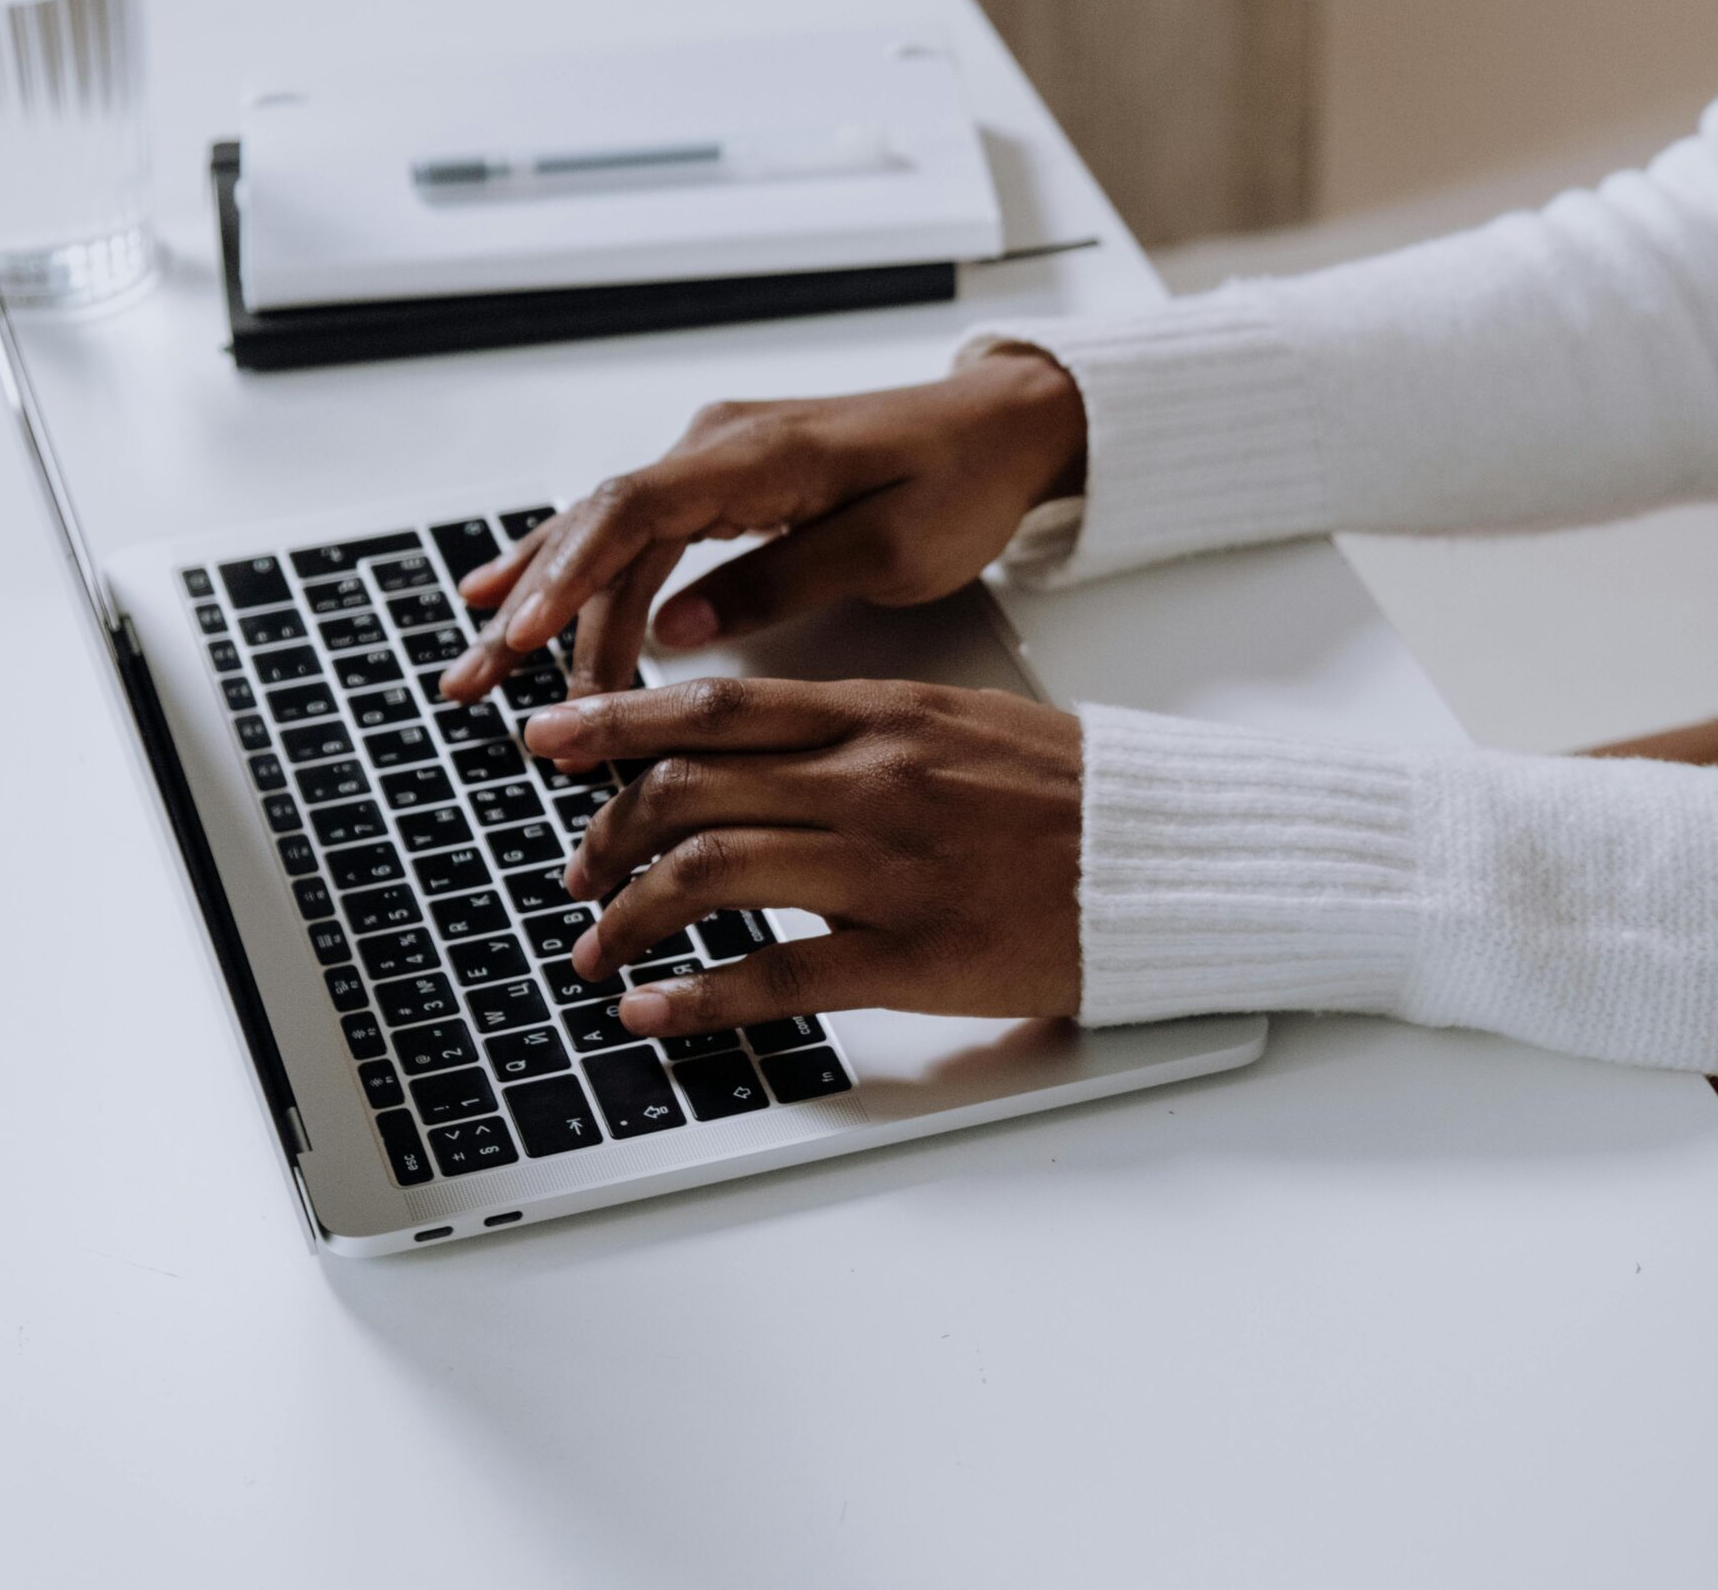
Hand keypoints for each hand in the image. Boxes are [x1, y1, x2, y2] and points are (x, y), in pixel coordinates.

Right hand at [441, 347, 1085, 705]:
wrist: (1000, 428)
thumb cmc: (961, 480)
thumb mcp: (893, 546)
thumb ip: (783, 580)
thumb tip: (677, 629)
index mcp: (759, 454)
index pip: (634, 512)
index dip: (569, 577)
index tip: (523, 637)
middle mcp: (718, 446)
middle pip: (599, 530)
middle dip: (534, 613)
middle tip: (478, 688)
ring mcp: (713, 459)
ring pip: (602, 534)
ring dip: (539, 603)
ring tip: (474, 670)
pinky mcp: (719, 481)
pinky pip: (627, 529)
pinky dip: (568, 568)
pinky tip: (507, 598)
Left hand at [522, 677, 1082, 1036]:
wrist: (1166, 856)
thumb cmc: (1067, 795)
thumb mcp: (957, 723)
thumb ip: (858, 730)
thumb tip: (762, 748)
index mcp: (880, 716)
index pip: (716, 707)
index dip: (615, 722)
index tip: (551, 738)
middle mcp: (870, 780)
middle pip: (690, 788)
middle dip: (608, 832)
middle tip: (576, 869)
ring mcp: (887, 867)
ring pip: (711, 874)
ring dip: (631, 916)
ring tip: (598, 948)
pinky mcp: (912, 955)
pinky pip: (775, 976)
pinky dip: (695, 998)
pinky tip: (653, 1011)